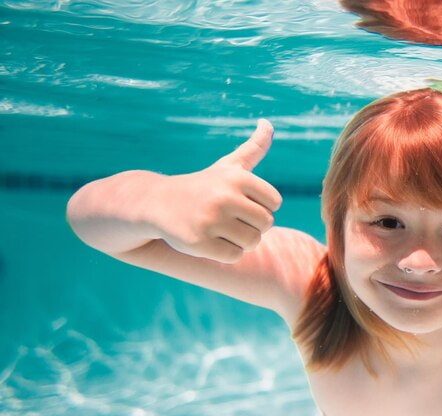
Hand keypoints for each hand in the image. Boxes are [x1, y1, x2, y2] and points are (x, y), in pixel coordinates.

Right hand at [149, 119, 281, 263]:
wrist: (157, 203)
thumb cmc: (202, 186)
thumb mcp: (228, 166)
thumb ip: (254, 148)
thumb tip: (269, 123)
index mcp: (237, 177)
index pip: (275, 203)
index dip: (260, 206)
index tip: (240, 202)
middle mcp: (225, 196)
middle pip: (266, 224)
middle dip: (252, 225)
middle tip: (230, 219)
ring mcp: (211, 220)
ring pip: (252, 242)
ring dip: (240, 240)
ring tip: (220, 229)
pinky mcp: (199, 242)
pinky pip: (234, 256)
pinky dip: (226, 252)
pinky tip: (209, 240)